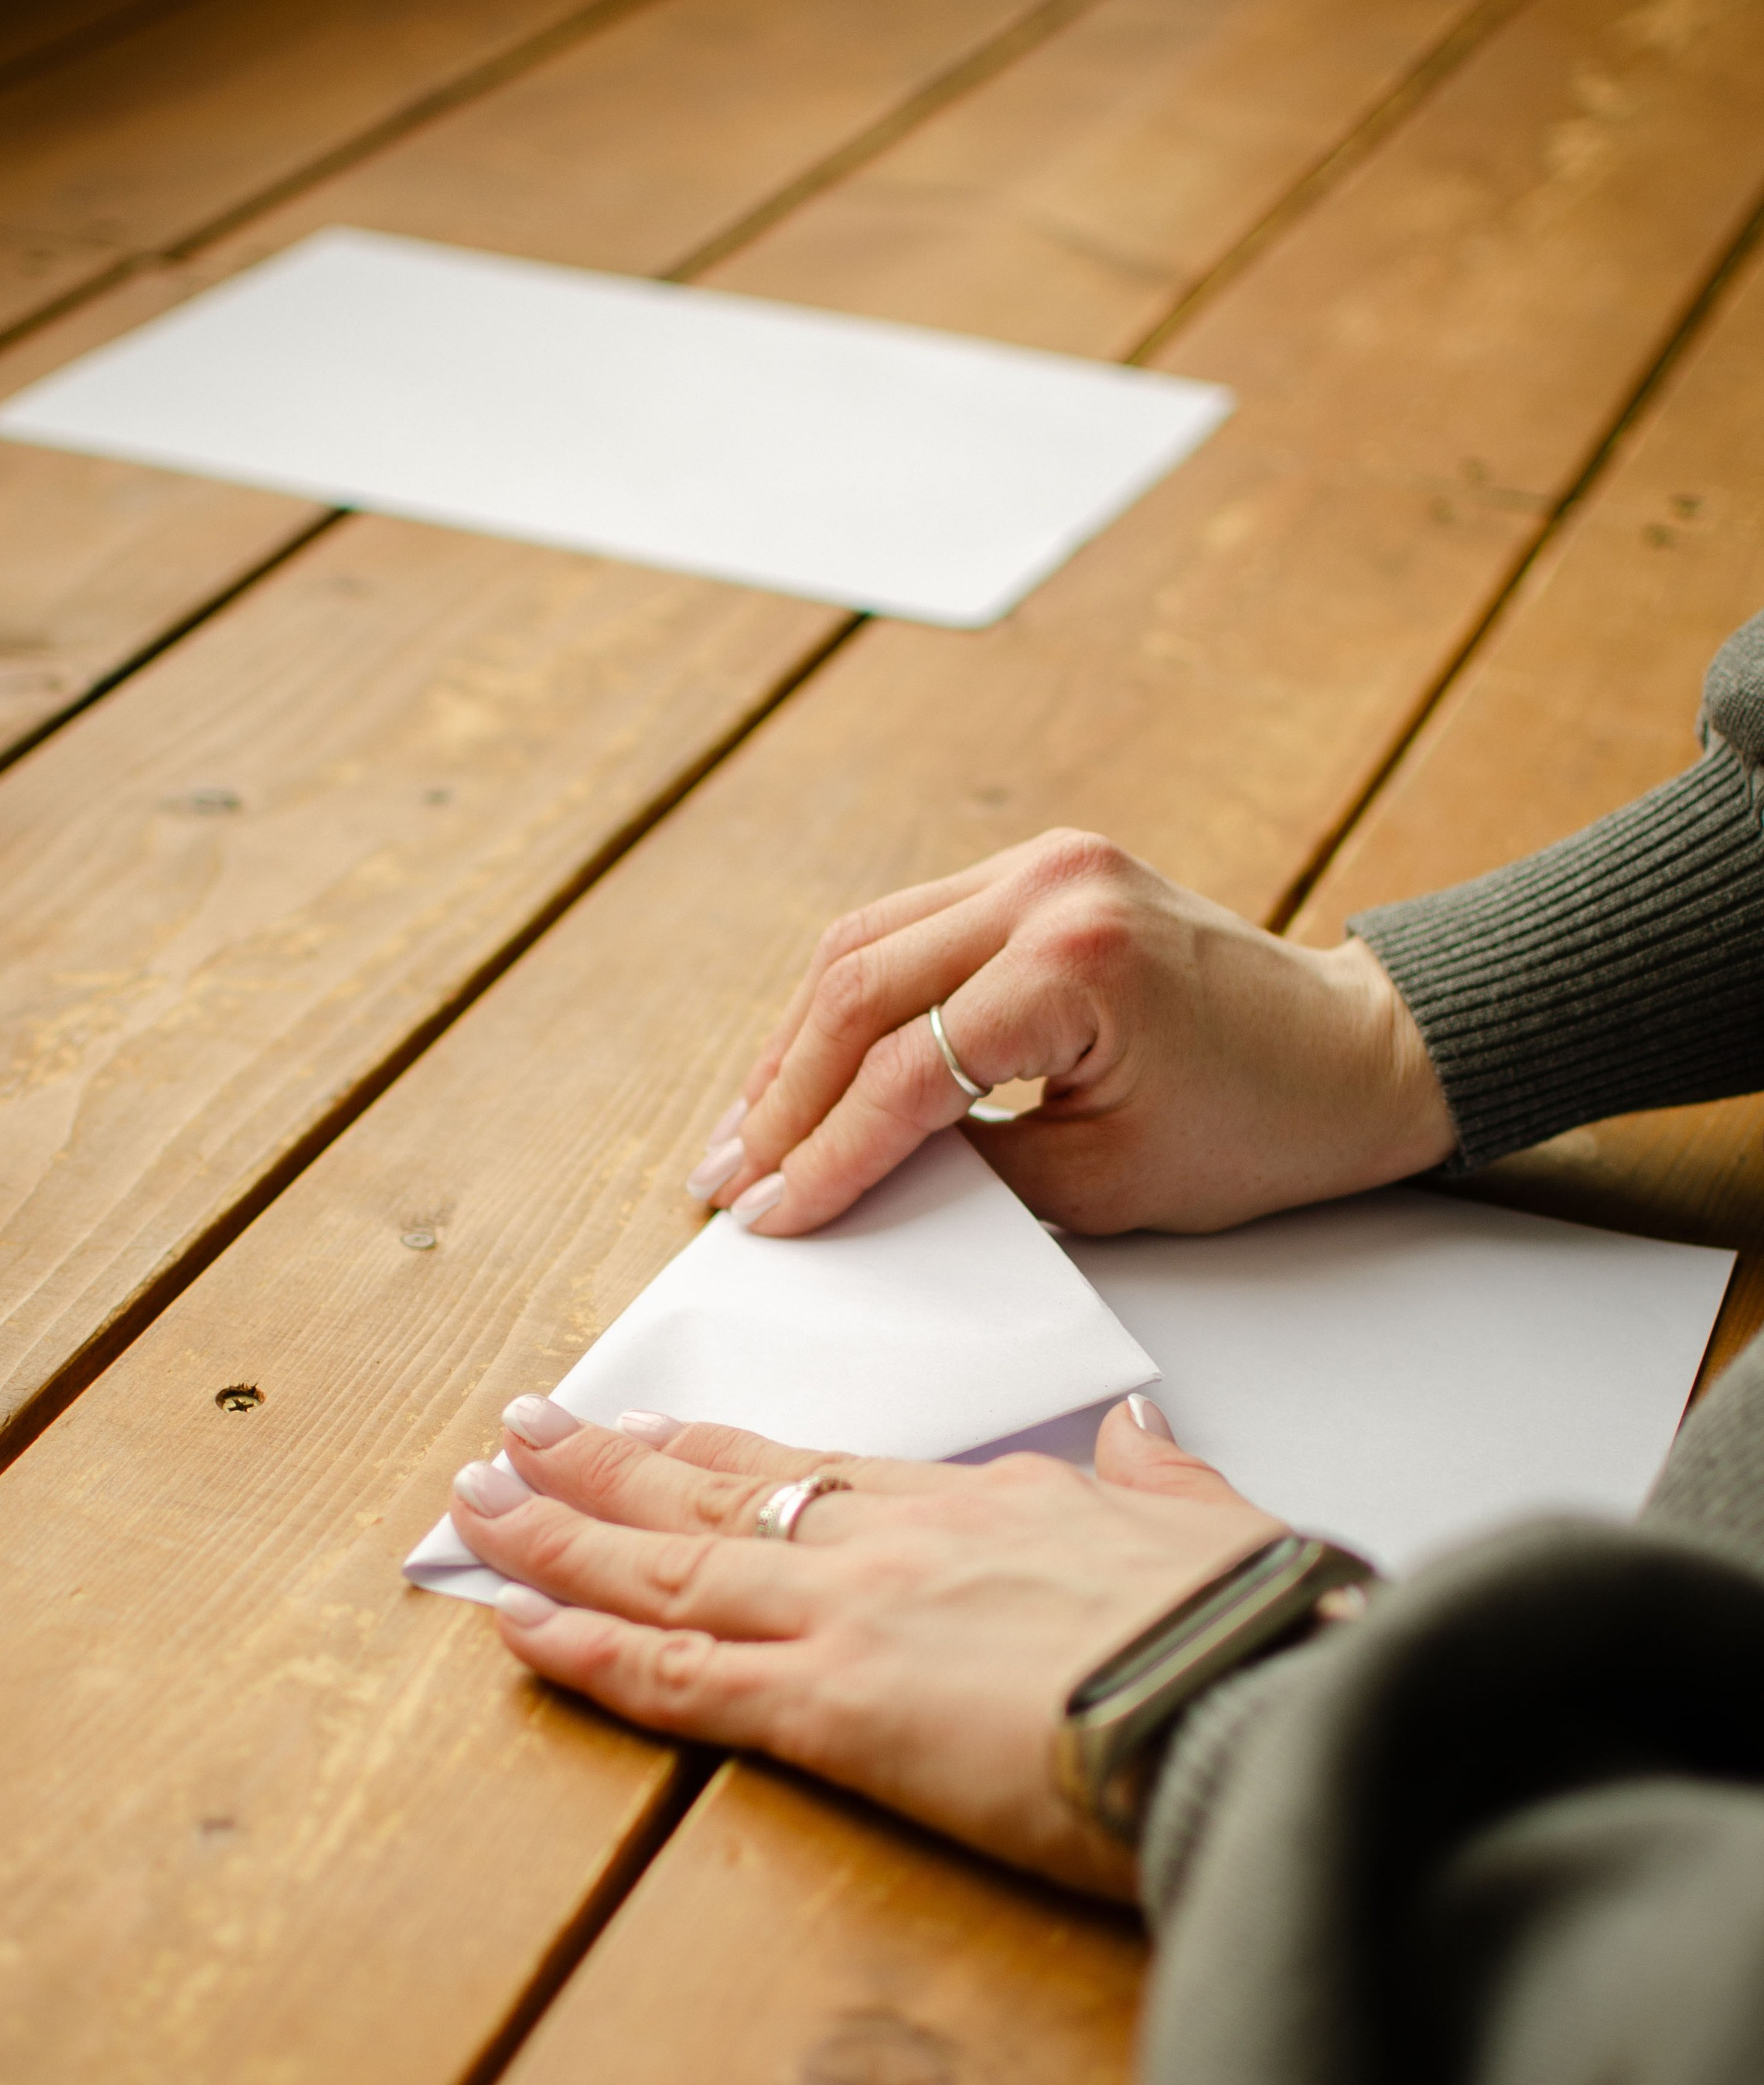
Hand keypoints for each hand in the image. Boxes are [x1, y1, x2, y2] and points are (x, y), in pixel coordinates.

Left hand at [448, 1392, 1281, 1898]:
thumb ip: (1153, 1476)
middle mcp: (891, 1543)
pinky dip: (584, 1652)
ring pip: (667, 1573)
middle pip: (712, 1500)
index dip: (711, 1452)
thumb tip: (1136, 1429)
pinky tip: (511, 1625)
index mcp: (976, 1502)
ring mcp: (851, 1620)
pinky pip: (676, 1679)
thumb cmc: (1246, 1625)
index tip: (645, 1430)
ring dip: (558, 1539)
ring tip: (475, 1508)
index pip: (809, 1469)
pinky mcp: (834, 1712)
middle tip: (511, 1438)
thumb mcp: (1208, 1521)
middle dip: (600, 1470)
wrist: (1258, 1692)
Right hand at [688, 828, 1453, 1237]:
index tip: (766, 1221)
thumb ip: (973, 1177)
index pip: (904, 1073)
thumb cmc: (1263, 1129)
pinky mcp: (1038, 869)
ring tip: (747, 1136)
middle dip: (781, 1099)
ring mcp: (1041, 863)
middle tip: (726, 1180)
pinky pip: (906, 931)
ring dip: (796, 1047)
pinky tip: (808, 1071)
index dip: (823, 1160)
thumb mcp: (1107, 1185)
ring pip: (862, 947)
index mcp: (1078, 964)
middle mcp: (1050, 887)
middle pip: (857, 990)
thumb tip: (855, 1186)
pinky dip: (848, 1006)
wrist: (1358, 1052)